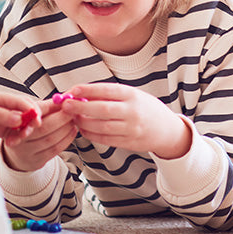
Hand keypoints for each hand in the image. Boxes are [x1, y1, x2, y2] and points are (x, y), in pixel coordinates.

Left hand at [0, 90, 41, 142]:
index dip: (31, 108)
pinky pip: (15, 133)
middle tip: (32, 130)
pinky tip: (11, 144)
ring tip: (17, 140)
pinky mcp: (1, 130)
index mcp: (0, 97)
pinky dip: (16, 138)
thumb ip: (0, 114)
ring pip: (22, 124)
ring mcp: (4, 118)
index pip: (21, 101)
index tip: (37, 118)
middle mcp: (4, 107)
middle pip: (25, 111)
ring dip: (24, 131)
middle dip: (31, 120)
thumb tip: (19, 118)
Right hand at [1, 100, 78, 171]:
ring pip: (51, 139)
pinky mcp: (36, 161)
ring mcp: (27, 151)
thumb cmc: (28, 129)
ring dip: (67, 128)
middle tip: (73, 111)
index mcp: (17, 122)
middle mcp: (19, 138)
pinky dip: (67, 139)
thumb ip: (47, 106)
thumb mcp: (32, 114)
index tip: (65, 103)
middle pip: (44, 127)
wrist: (19, 153)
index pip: (34, 113)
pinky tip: (72, 131)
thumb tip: (64, 98)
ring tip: (74, 120)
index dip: (51, 108)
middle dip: (62, 118)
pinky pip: (55, 149)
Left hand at [61, 83, 192, 158]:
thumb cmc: (145, 108)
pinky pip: (105, 139)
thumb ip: (110, 95)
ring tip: (73, 118)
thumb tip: (81, 94)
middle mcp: (133, 112)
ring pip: (101, 127)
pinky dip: (91, 134)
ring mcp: (131, 129)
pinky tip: (83, 129)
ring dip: (83, 122)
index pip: (107, 91)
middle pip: (102, 110)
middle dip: (80, 107)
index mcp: (133, 95)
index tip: (72, 90)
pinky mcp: (129, 143)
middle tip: (65, 105)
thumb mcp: (133, 95)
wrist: (167, 129)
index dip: (88, 90)